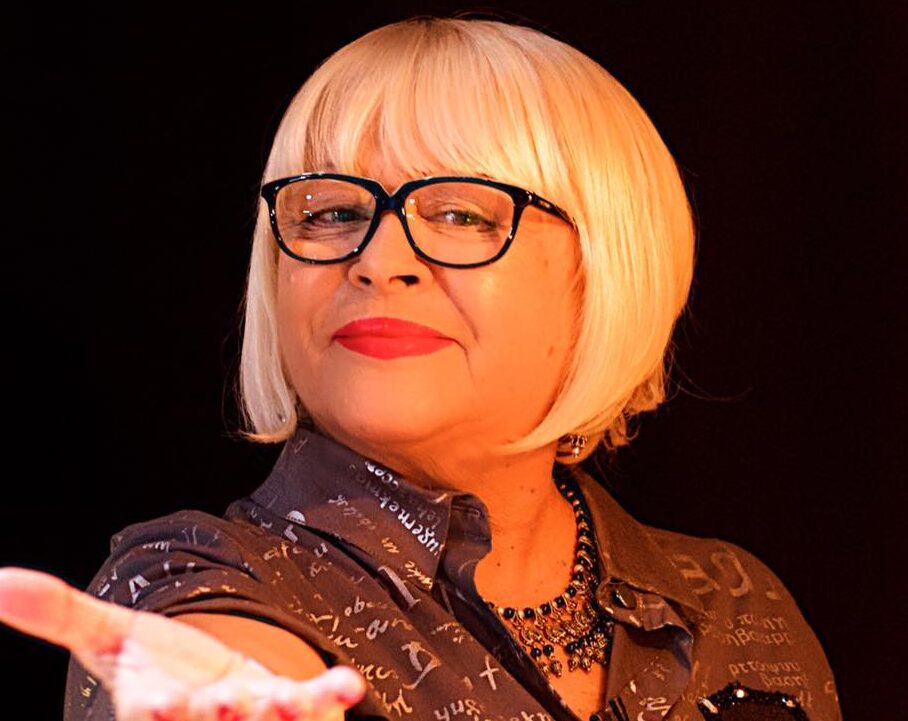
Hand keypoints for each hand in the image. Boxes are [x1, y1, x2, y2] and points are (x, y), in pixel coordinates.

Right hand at [0, 566, 365, 719]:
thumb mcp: (111, 635)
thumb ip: (61, 614)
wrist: (205, 686)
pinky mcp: (293, 706)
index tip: (159, 702)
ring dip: (275, 716)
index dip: (155, 712)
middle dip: (217, 718)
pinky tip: (347, 683)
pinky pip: (314, 705)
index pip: (152, 716)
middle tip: (226, 700)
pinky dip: (329, 696)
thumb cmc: (158, 667)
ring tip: (288, 702)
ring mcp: (253, 719)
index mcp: (156, 709)